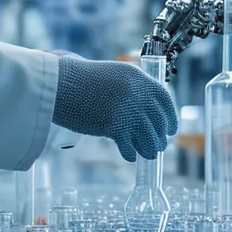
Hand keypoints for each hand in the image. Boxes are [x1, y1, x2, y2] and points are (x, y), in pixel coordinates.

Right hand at [52, 58, 177, 161]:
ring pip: (149, 137)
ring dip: (149, 148)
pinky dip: (131, 153)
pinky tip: (130, 156)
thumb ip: (130, 88)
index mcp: (139, 78)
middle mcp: (138, 94)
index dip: (170, 116)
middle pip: (159, 121)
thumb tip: (144, 110)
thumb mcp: (112, 75)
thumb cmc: (81, 80)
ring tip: (147, 153)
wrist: (60, 83)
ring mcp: (128, 111)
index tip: (171, 128)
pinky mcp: (114, 127)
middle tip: (159, 145)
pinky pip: (130, 146)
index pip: (164, 99)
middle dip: (160, 136)